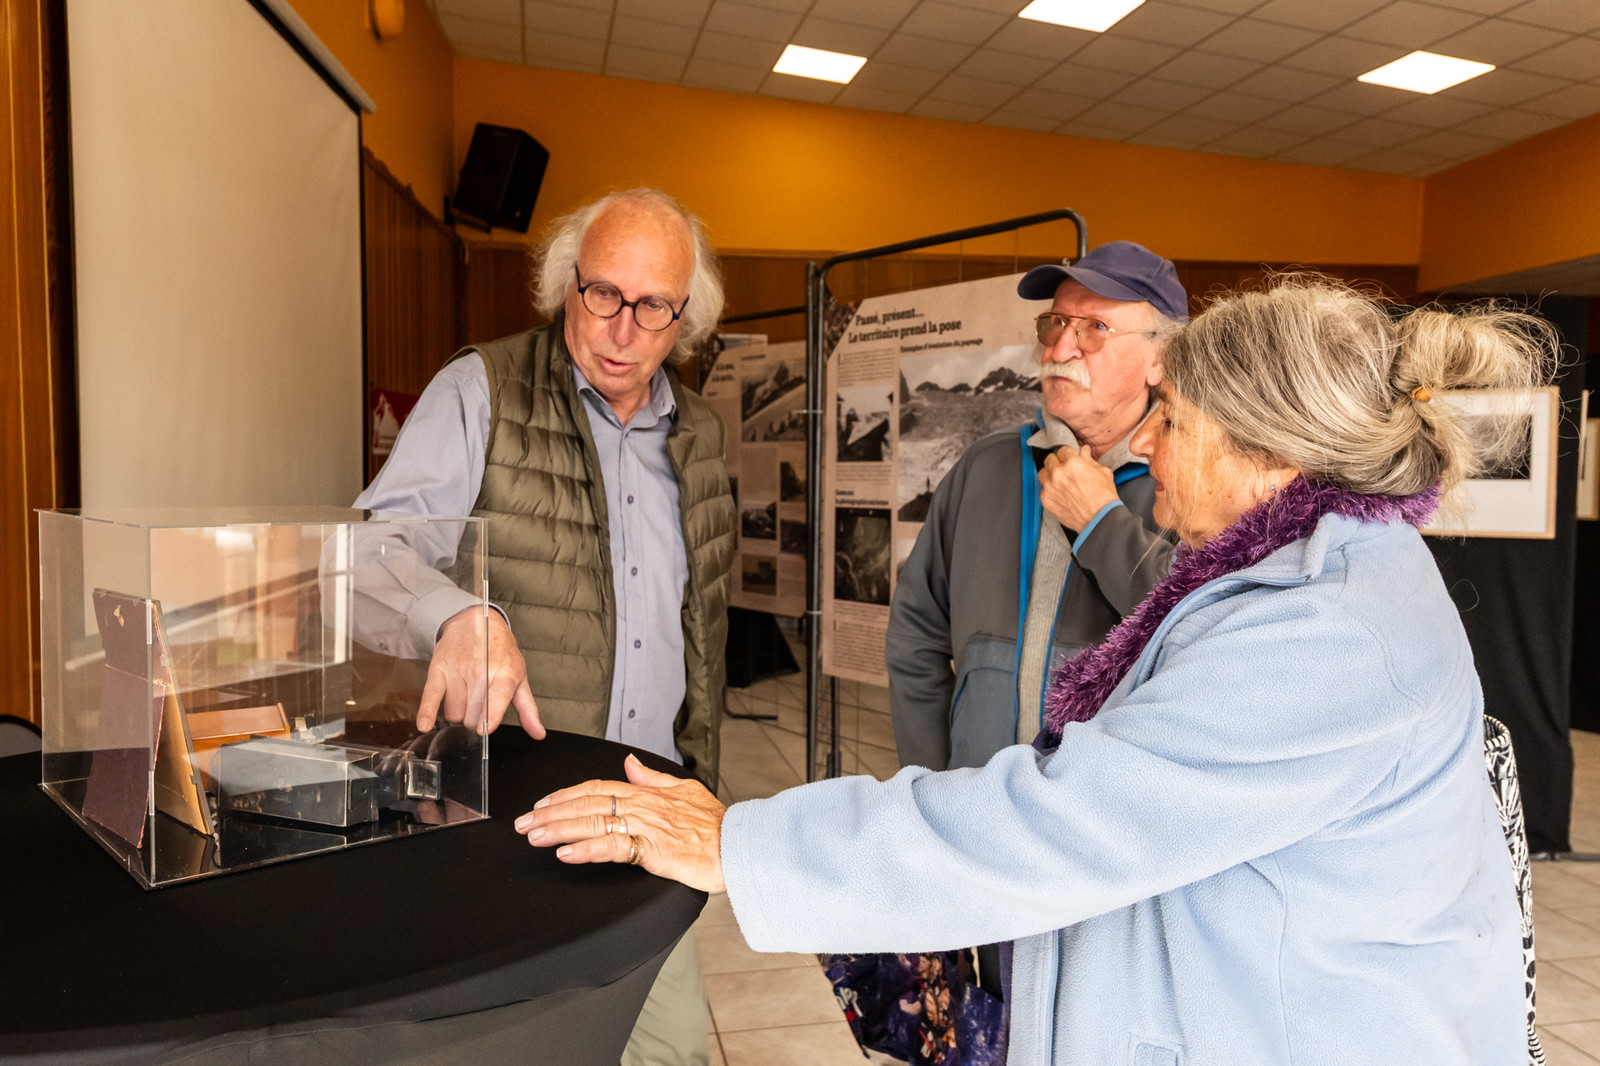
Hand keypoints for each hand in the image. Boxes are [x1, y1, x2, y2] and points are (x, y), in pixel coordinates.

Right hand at [417, 607, 543, 738]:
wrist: (475, 620)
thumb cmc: (500, 652)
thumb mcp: (519, 676)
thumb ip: (527, 708)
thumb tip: (538, 733)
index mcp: (505, 673)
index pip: (497, 696)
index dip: (491, 714)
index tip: (485, 728)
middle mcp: (481, 670)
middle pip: (473, 713)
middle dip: (475, 719)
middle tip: (480, 705)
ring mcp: (459, 669)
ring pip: (454, 711)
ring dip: (458, 713)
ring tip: (466, 697)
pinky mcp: (439, 668)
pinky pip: (431, 694)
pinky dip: (427, 712)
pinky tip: (425, 724)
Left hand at [514, 754, 727, 892]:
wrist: (738, 845)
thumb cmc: (716, 824)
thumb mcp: (684, 790)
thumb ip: (652, 777)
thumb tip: (629, 763)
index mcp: (646, 792)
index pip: (596, 787)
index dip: (565, 794)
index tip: (541, 803)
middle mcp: (641, 805)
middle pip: (586, 803)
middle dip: (550, 812)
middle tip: (523, 822)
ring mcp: (646, 826)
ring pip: (593, 822)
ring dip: (559, 828)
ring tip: (534, 835)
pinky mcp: (653, 849)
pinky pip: (613, 847)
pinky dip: (586, 849)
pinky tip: (566, 853)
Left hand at [1039, 445, 1118, 531]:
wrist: (1100, 519)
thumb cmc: (1103, 498)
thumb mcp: (1102, 472)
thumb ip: (1089, 459)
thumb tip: (1084, 450)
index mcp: (1072, 463)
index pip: (1062, 450)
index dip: (1068, 454)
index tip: (1070, 459)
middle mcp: (1058, 473)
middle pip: (1050, 459)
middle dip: (1058, 462)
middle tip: (1065, 469)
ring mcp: (1050, 487)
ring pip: (1042, 473)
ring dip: (1050, 475)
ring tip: (1060, 480)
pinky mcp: (1046, 500)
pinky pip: (1042, 489)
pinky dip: (1049, 490)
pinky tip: (1059, 493)